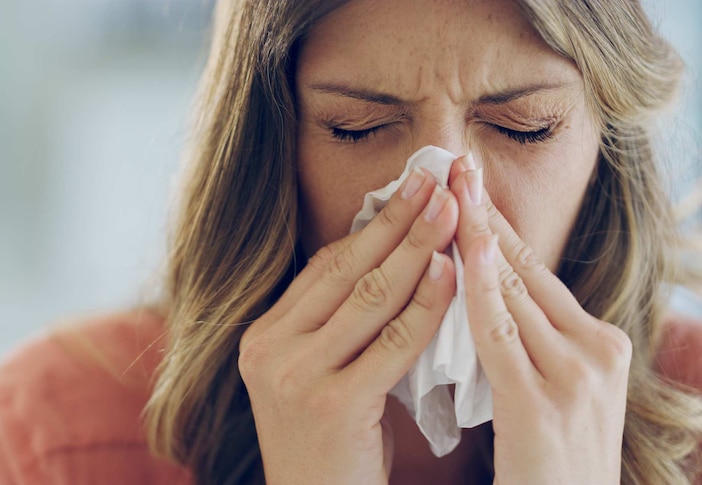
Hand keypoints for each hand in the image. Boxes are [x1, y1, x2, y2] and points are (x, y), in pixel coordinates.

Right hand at [239, 167, 457, 483]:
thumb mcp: (319, 376)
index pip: (325, 267)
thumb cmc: (331, 445)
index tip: (408, 189)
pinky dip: (426, 306)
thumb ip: (340, 325)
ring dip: (417, 249)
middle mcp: (269, 349)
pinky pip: (391, 343)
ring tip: (452, 211)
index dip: (370, 225)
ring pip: (370, 298)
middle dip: (397, 220)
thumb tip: (390, 258)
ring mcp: (295, 376)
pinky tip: (453, 274)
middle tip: (436, 179)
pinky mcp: (331, 404)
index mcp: (264, 336)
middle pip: (347, 270)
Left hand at [448, 157, 630, 484]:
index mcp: (597, 344)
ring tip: (449, 188)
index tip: (468, 185)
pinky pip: (499, 333)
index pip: (536, 271)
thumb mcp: (547, 390)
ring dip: (475, 235)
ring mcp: (575, 375)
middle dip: (485, 214)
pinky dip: (477, 288)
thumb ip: (523, 342)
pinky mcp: (542, 403)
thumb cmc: (547, 464)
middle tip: (455, 165)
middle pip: (526, 268)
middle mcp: (596, 350)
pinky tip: (457, 252)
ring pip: (513, 290)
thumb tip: (478, 290)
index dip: (498, 225)